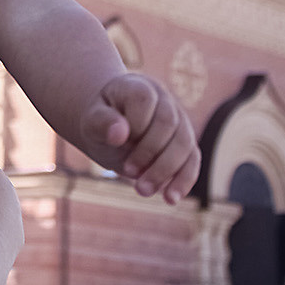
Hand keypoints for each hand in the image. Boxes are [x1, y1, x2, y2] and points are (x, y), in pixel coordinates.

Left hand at [80, 72, 198, 203]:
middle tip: (128, 172)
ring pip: (184, 144)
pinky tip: (170, 198)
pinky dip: (183, 181)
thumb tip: (120, 133)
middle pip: (169, 123)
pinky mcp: (185, 143)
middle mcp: (164, 100)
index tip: (117, 141)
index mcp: (139, 86)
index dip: (134, 123)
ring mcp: (179, 121)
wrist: (111, 128)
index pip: (145, 99)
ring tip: (142, 190)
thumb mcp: (92, 120)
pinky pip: (192, 161)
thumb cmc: (100, 121)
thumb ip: (102, 122)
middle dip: (150, 152)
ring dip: (166, 171)